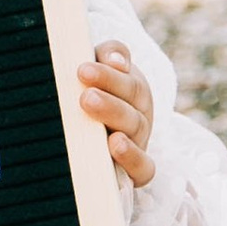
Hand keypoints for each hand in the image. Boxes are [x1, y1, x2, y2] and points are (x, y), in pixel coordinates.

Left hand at [79, 42, 153, 183]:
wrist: (96, 143)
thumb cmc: (96, 97)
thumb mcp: (99, 69)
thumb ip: (108, 55)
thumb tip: (115, 59)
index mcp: (131, 88)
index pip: (125, 77)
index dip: (107, 74)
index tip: (82, 70)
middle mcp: (138, 113)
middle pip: (130, 103)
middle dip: (108, 100)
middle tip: (86, 98)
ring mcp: (139, 141)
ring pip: (135, 129)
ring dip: (117, 122)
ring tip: (99, 119)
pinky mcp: (137, 170)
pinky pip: (144, 167)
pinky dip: (133, 157)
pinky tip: (116, 146)